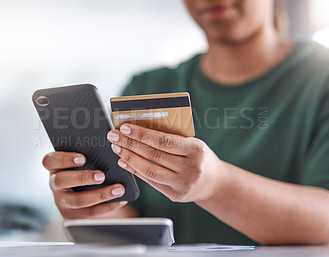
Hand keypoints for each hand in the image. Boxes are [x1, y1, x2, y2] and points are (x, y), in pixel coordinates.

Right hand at [42, 152, 126, 218]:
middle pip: (61, 181)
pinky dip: (107, 206)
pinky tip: (120, 200)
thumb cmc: (85, 168)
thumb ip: (90, 153)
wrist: (84, 191)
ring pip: (77, 200)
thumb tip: (108, 145)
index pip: (49, 161)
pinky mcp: (72, 215)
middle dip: (82, 178)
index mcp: (55, 166)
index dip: (64, 159)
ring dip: (100, 195)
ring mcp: (62, 201)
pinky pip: (89, 213)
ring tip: (118, 189)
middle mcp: (55, 184)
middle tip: (101, 176)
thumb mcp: (84, 160)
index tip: (82, 158)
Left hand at [107, 124, 225, 202]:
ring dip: (129, 157)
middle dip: (130, 144)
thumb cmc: (199, 157)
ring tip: (116, 147)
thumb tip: (139, 129)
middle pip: (154, 155)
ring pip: (149, 170)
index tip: (125, 127)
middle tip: (113, 135)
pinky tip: (124, 161)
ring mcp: (183, 185)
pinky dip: (135, 170)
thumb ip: (171, 138)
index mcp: (196, 150)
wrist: (215, 183)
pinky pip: (150, 181)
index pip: (164, 141)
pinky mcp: (175, 196)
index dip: (142, 134)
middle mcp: (191, 169)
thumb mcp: (192, 143)